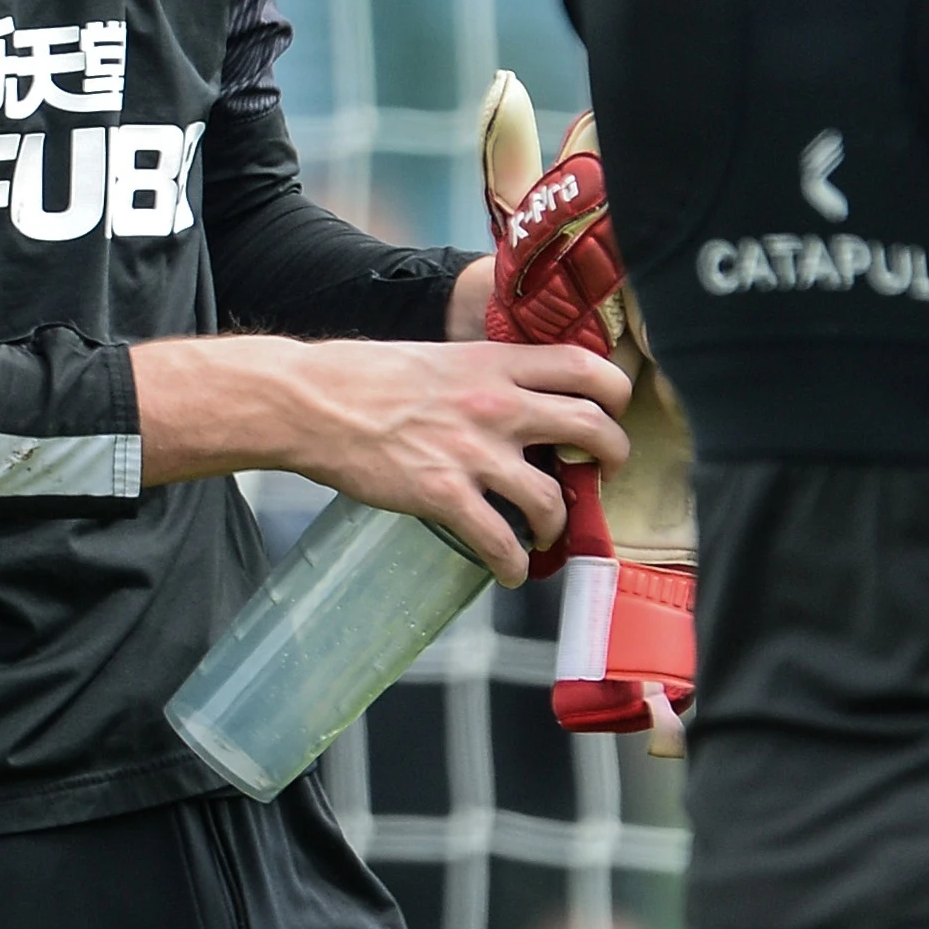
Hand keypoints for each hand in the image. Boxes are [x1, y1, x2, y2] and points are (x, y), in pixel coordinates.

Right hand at [276, 339, 631, 584]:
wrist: (312, 403)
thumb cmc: (365, 376)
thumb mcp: (440, 357)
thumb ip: (484, 375)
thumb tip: (516, 397)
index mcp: (495, 363)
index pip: (585, 367)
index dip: (615, 393)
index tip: (613, 412)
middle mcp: (496, 405)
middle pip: (592, 429)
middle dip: (612, 458)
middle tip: (604, 473)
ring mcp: (473, 453)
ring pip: (552, 499)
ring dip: (559, 524)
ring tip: (546, 532)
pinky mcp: (445, 495)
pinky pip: (502, 542)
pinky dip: (514, 566)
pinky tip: (510, 571)